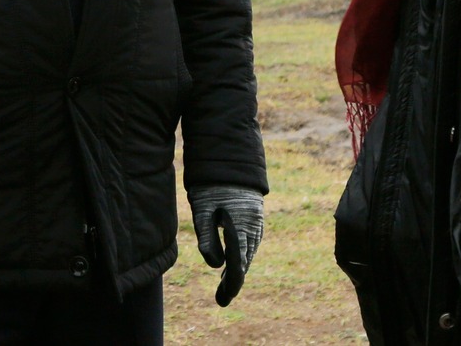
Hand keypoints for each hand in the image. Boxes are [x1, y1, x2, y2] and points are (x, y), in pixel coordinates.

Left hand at [189, 184, 264, 305]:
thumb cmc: (213, 185)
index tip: (223, 299)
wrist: (231, 161)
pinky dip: (241, 257)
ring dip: (238, 271)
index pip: (239, 264)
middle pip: (245, 262)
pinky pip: (250, 244)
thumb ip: (207, 237)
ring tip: (224, 287)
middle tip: (221, 300)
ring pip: (249, 254)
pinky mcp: (254, 220)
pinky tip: (231, 264)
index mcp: (241, 228)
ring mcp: (256, 224)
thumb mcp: (203, 210)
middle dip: (233, 282)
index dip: (231, 284)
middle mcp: (253, 229)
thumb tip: (216, 266)